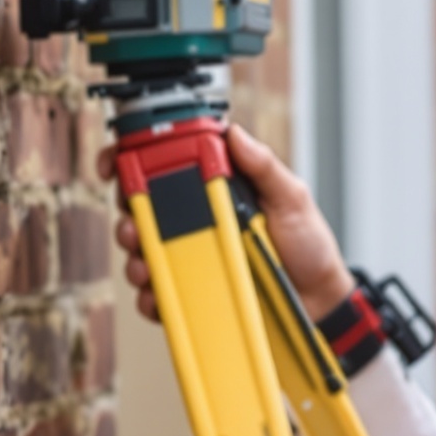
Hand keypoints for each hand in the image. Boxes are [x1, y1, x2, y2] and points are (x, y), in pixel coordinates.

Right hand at [101, 123, 354, 323]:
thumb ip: (264, 166)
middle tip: (132, 224)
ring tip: (145, 263)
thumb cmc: (309, 248)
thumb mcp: (292, 198)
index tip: (116, 163)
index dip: (134, 158)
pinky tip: (158, 295)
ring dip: (135, 255)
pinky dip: (152, 294)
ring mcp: (193, 253)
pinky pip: (161, 290)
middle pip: (144, 206)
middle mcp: (200, 216)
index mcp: (218, 186)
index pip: (169, 162)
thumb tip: (235, 134)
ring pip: (145, 249)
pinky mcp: (193, 288)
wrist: (318, 302)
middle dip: (128, 213)